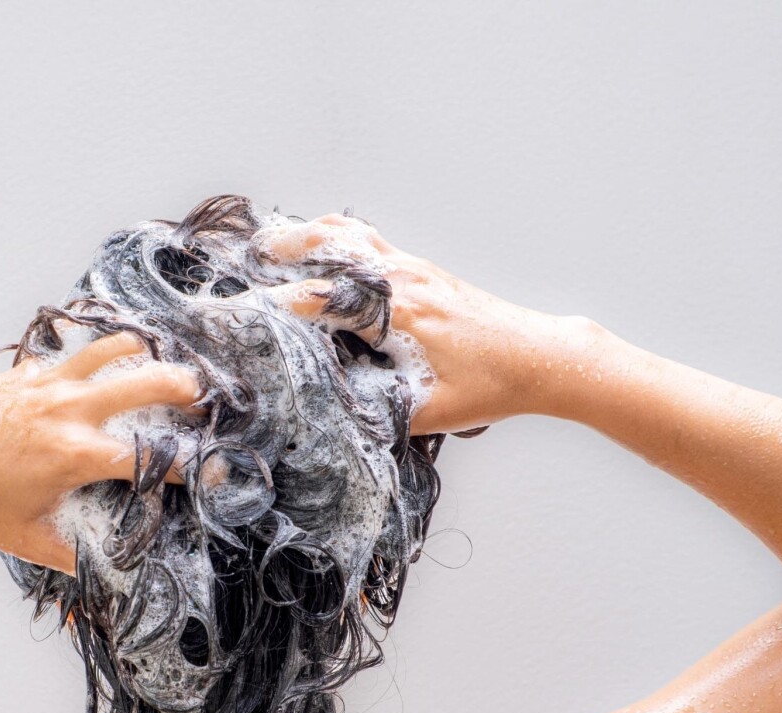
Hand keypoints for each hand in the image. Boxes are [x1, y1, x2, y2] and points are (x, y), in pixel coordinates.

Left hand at [0, 333, 201, 571]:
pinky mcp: (28, 374)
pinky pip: (75, 352)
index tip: (214, 471)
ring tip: (160, 359)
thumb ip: (74, 554)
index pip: (148, 460)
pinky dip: (99, 350)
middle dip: (181, 388)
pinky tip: (111, 354)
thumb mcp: (27, 539)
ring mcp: (48, 386)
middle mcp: (68, 414)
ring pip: (111, 351)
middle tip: (200, 396)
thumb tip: (111, 572)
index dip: (188, 468)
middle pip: (145, 385)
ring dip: (143, 353)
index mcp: (75, 457)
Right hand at [254, 213, 596, 434]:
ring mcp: (411, 267)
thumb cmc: (489, 385)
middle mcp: (400, 279)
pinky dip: (334, 237)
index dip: (273, 309)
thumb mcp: (427, 411)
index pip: (319, 299)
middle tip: (243, 258)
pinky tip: (319, 248)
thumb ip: (374, 410)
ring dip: (307, 235)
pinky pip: (367, 239)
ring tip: (270, 244)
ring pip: (347, 233)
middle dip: (280, 250)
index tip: (240, 318)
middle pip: (327, 244)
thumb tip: (326, 412)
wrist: (541, 357)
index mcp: (396, 312)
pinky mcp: (421, 268)